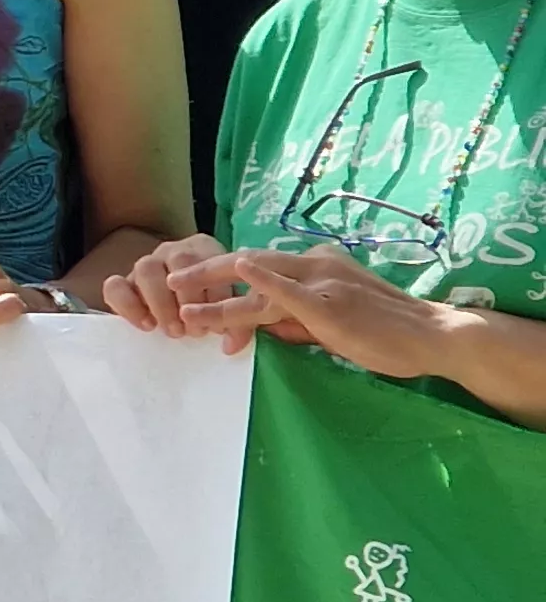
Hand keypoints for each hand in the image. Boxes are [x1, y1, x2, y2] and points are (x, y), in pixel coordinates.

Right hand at [102, 233, 228, 338]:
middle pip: (178, 261)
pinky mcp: (123, 282)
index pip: (210, 262)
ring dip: (161, 303)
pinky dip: (128, 306)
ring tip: (173, 331)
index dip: (215, 295)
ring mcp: (146, 264)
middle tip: (194, 331)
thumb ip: (238, 324)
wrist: (183, 301)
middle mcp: (173, 250)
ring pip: (145, 269)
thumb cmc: (211, 303)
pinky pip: (114, 286)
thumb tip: (231, 346)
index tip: (217, 326)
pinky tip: (146, 326)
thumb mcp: (231, 308)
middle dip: (188, 298)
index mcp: (204, 248)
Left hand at [169, 244, 463, 374]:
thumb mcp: (330, 323)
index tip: (190, 286)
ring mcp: (324, 282)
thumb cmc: (384, 334)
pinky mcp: (333, 303)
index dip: (222, 277)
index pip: (259, 267)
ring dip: (219, 296)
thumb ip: (296, 320)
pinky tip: (241, 271)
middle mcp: (316, 266)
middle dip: (206, 274)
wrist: (432, 336)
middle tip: (169, 283)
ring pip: (259, 284)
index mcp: (315, 267)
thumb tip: (265, 329)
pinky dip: (264, 279)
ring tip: (183, 307)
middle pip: (249, 264)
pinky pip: (292, 290)